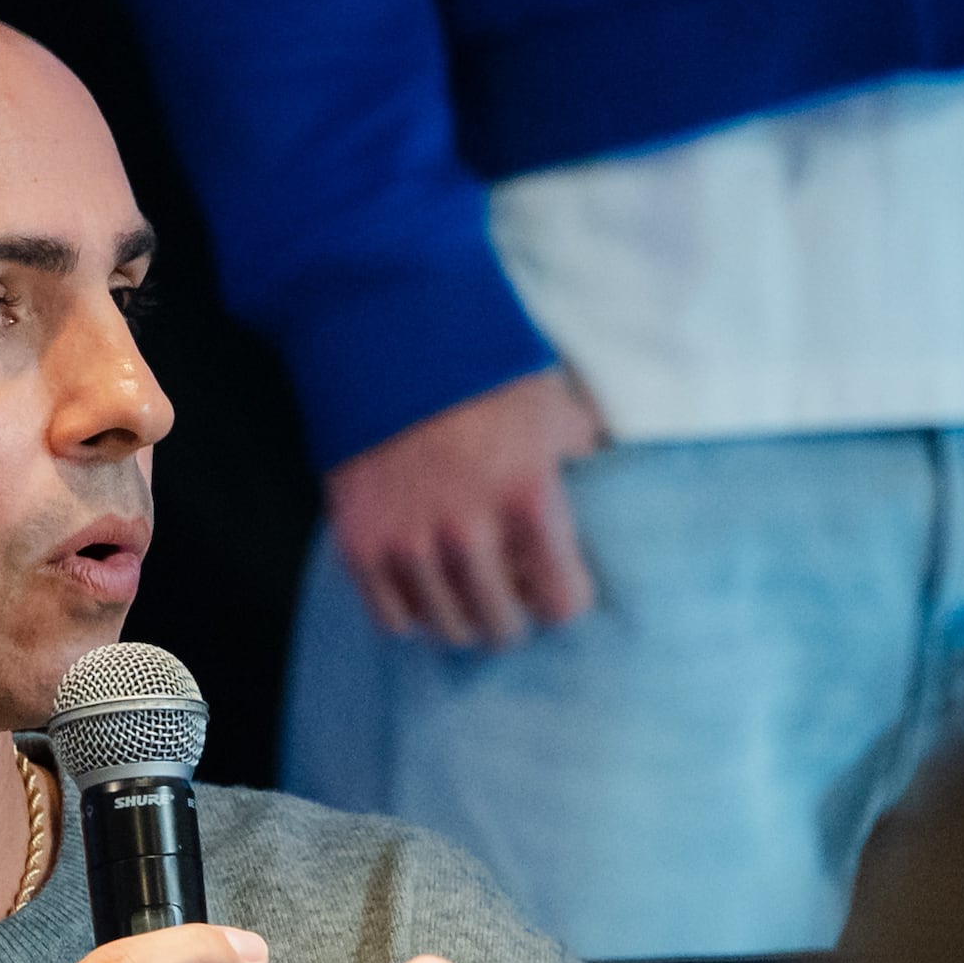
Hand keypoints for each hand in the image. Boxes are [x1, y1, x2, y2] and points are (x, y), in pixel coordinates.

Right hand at [326, 367, 603, 648]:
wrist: (381, 333)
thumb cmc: (476, 362)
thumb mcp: (550, 399)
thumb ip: (579, 447)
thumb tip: (603, 470)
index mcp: (527, 497)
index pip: (562, 602)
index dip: (564, 598)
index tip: (556, 586)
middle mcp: (466, 531)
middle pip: (503, 626)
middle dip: (514, 615)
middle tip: (511, 596)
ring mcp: (407, 543)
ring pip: (448, 628)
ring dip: (463, 617)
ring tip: (466, 595)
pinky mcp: (359, 545)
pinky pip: (392, 618)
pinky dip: (412, 612)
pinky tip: (423, 589)